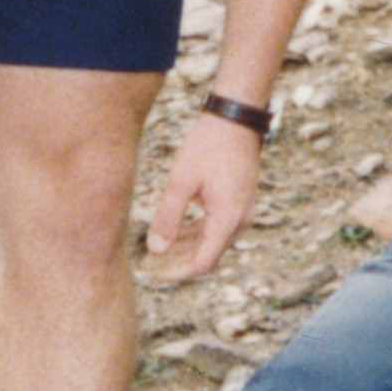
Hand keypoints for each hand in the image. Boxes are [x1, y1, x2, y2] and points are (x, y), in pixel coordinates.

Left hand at [142, 110, 262, 281]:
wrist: (236, 117)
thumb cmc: (208, 144)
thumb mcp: (181, 180)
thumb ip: (168, 216)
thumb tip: (154, 249)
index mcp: (227, 219)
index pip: (203, 264)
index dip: (177, 273)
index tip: (153, 272)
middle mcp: (239, 221)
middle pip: (208, 257)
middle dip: (179, 263)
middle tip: (149, 264)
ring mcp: (241, 212)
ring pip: (212, 243)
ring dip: (186, 249)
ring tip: (157, 249)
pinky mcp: (238, 203)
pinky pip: (216, 228)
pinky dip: (195, 233)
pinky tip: (174, 230)